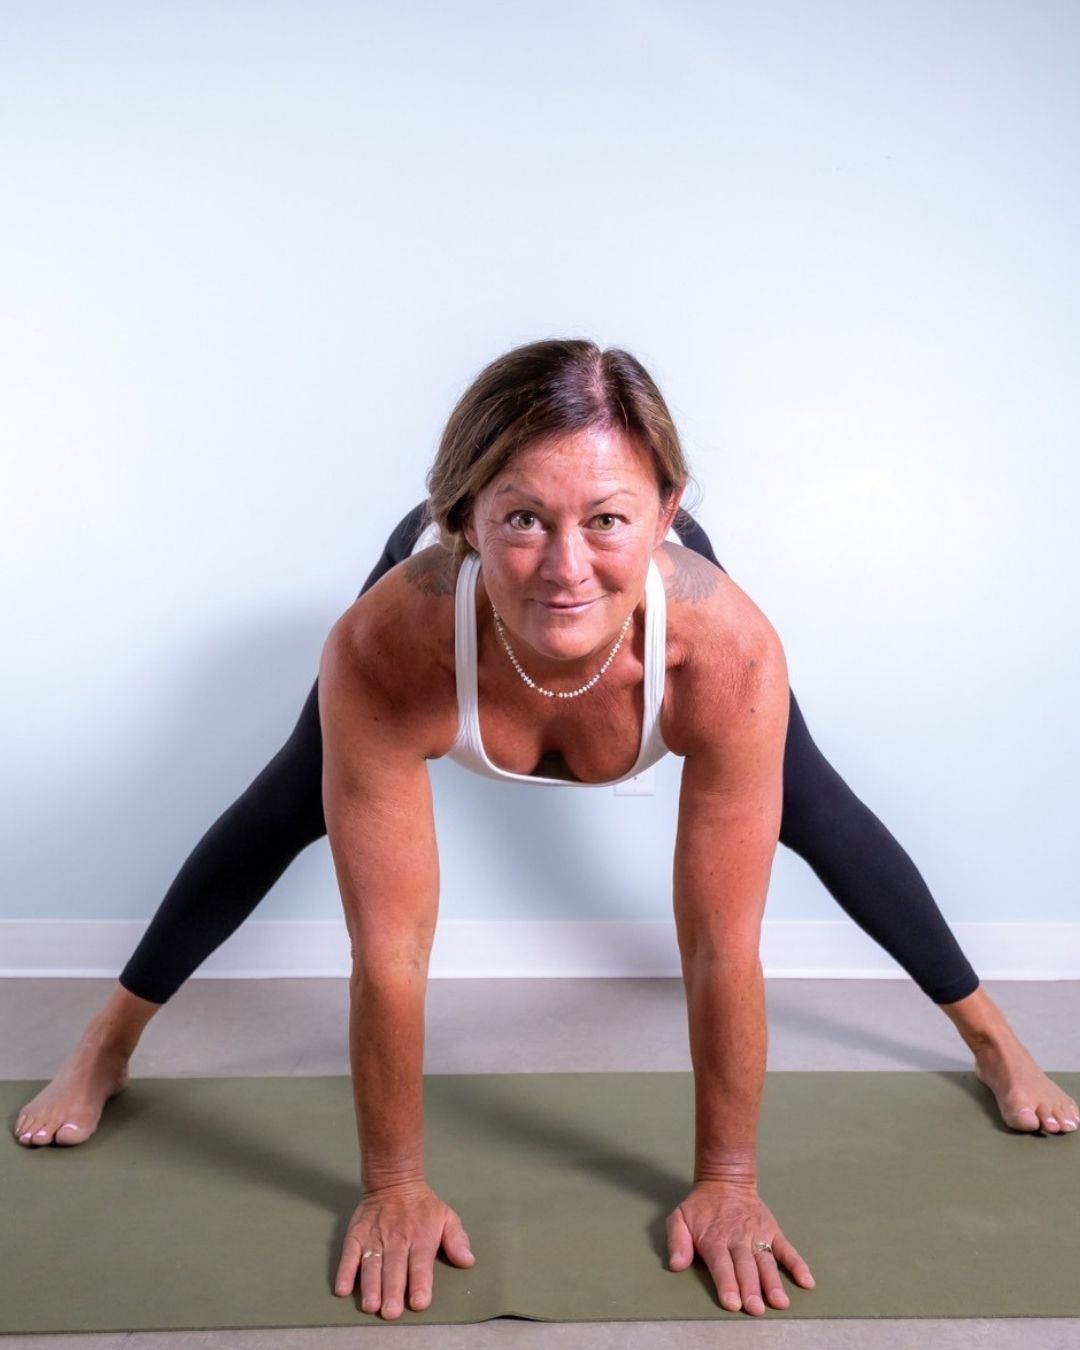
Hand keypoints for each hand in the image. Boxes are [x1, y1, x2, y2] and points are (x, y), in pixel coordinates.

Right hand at [334, 1180, 474, 1318]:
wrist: (394, 1180)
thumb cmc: (423, 1207)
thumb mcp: (446, 1217)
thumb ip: (457, 1240)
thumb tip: (467, 1260)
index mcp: (420, 1237)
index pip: (420, 1263)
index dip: (420, 1282)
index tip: (419, 1302)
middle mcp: (397, 1239)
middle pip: (395, 1268)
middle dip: (393, 1291)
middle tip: (391, 1311)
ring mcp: (374, 1238)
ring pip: (372, 1264)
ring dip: (370, 1285)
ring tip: (371, 1305)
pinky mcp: (356, 1236)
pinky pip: (349, 1255)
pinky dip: (345, 1272)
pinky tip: (343, 1289)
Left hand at [666, 1179, 814, 1315]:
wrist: (725, 1181)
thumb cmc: (700, 1208)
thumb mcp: (679, 1218)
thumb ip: (676, 1241)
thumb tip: (675, 1265)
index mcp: (714, 1240)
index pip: (721, 1265)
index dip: (727, 1284)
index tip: (732, 1302)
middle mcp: (738, 1239)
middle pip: (745, 1267)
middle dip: (750, 1288)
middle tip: (756, 1308)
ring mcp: (757, 1235)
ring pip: (766, 1261)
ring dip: (773, 1282)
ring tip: (779, 1302)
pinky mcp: (772, 1232)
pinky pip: (786, 1249)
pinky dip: (797, 1264)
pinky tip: (806, 1281)